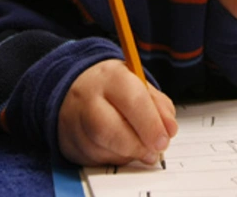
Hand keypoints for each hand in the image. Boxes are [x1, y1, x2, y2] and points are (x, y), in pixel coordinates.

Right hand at [58, 59, 177, 165]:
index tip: (164, 139)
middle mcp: (87, 97)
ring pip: (99, 148)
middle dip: (136, 145)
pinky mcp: (67, 143)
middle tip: (154, 152)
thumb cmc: (116, 88)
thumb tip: (169, 130)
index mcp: (111, 76)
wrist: (79, 87)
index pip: (132, 100)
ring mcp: (72, 121)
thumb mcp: (140, 85)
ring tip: (140, 150)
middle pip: (108, 128)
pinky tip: (122, 151)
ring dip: (126, 155)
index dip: (151, 125)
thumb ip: (159, 106)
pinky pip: (92, 159)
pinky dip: (113, 159)